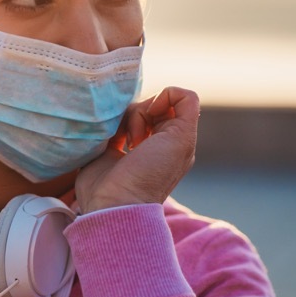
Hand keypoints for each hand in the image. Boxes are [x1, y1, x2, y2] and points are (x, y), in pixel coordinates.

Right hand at [75, 87, 199, 213]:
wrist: (117, 201)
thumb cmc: (151, 171)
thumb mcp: (183, 138)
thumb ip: (187, 106)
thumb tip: (163, 94)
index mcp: (176, 138)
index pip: (172, 101)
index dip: (163, 102)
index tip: (155, 118)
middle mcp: (156, 139)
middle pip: (149, 104)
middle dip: (142, 114)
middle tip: (138, 140)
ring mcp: (131, 143)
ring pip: (128, 111)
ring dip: (126, 123)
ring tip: (125, 145)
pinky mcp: (108, 146)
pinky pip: (109, 122)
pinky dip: (109, 126)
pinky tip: (111, 143)